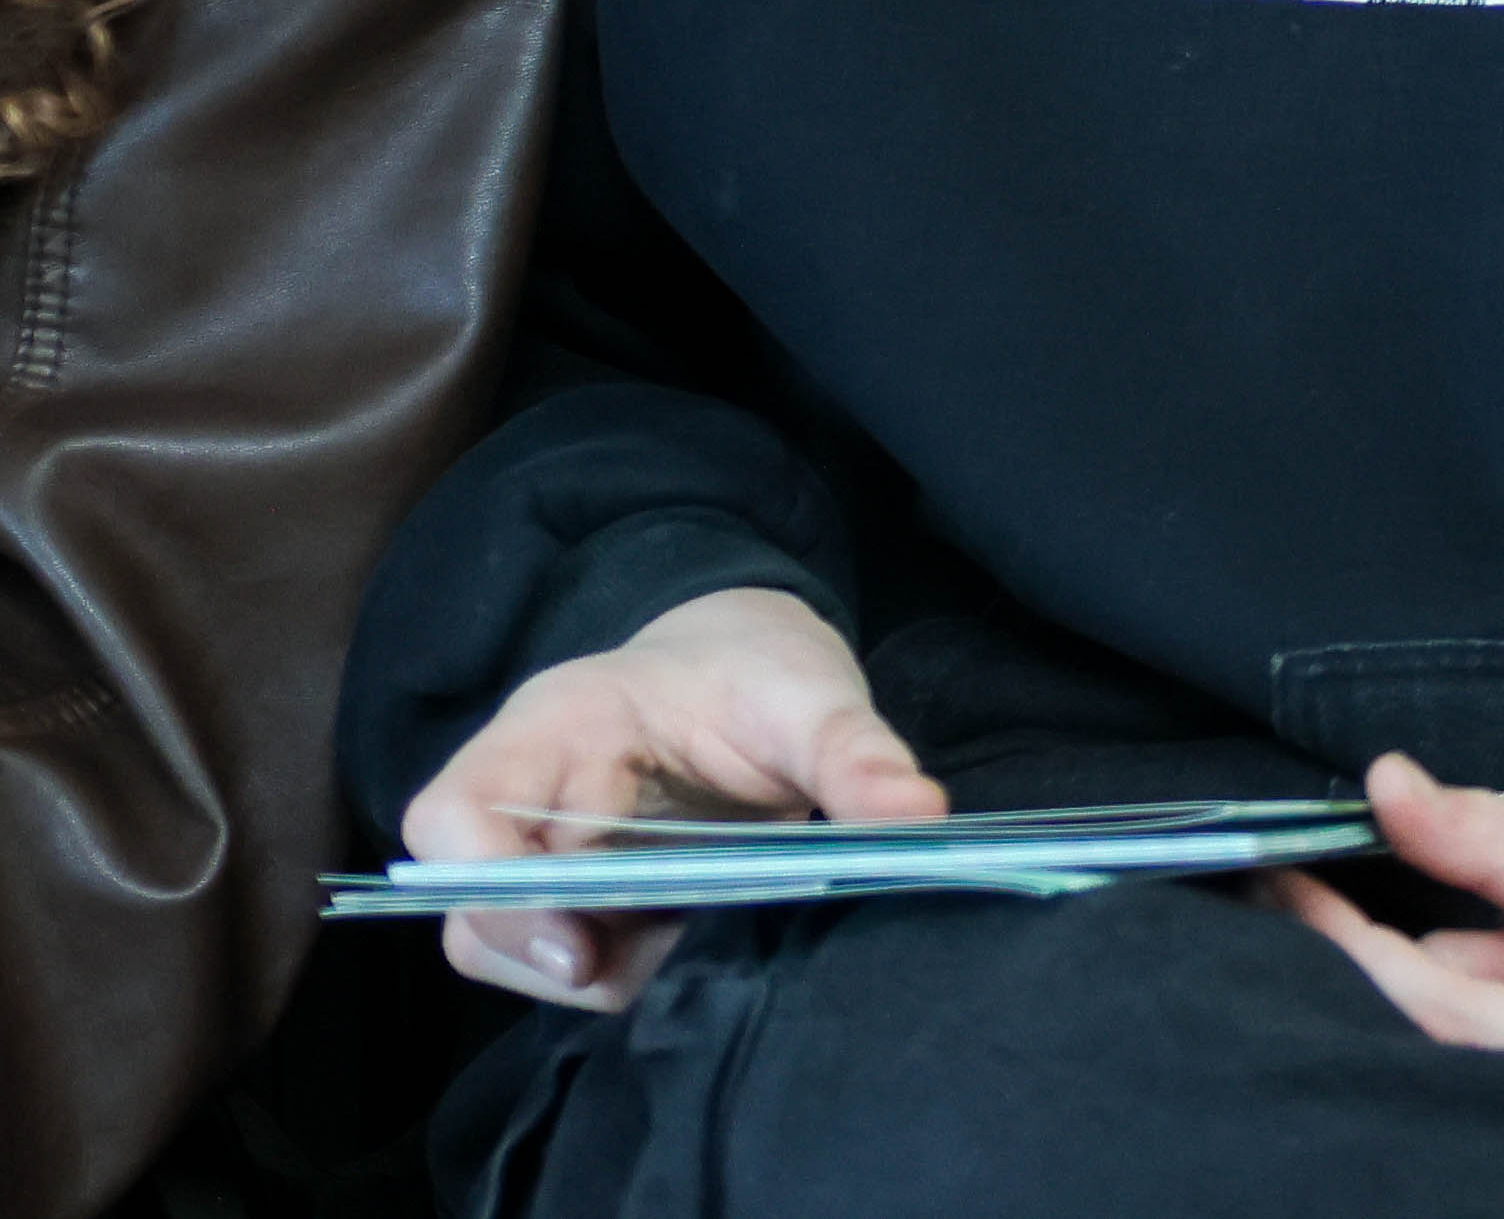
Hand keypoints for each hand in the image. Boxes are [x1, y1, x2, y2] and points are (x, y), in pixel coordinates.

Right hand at [402, 585, 942, 1008]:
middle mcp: (524, 802)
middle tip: (677, 950)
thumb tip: (915, 815)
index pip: (451, 815)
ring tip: (705, 936)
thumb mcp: (809, 691)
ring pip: (523, 956)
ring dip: (610, 971)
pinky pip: (582, 964)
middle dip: (566, 954)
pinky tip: (706, 942)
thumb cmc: (756, 668)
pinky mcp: (585, 906)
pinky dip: (638, 973)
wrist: (752, 667)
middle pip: (479, 914)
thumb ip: (852, 750)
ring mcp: (546, 862)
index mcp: (551, 728)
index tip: (582, 942)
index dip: (488, 886)